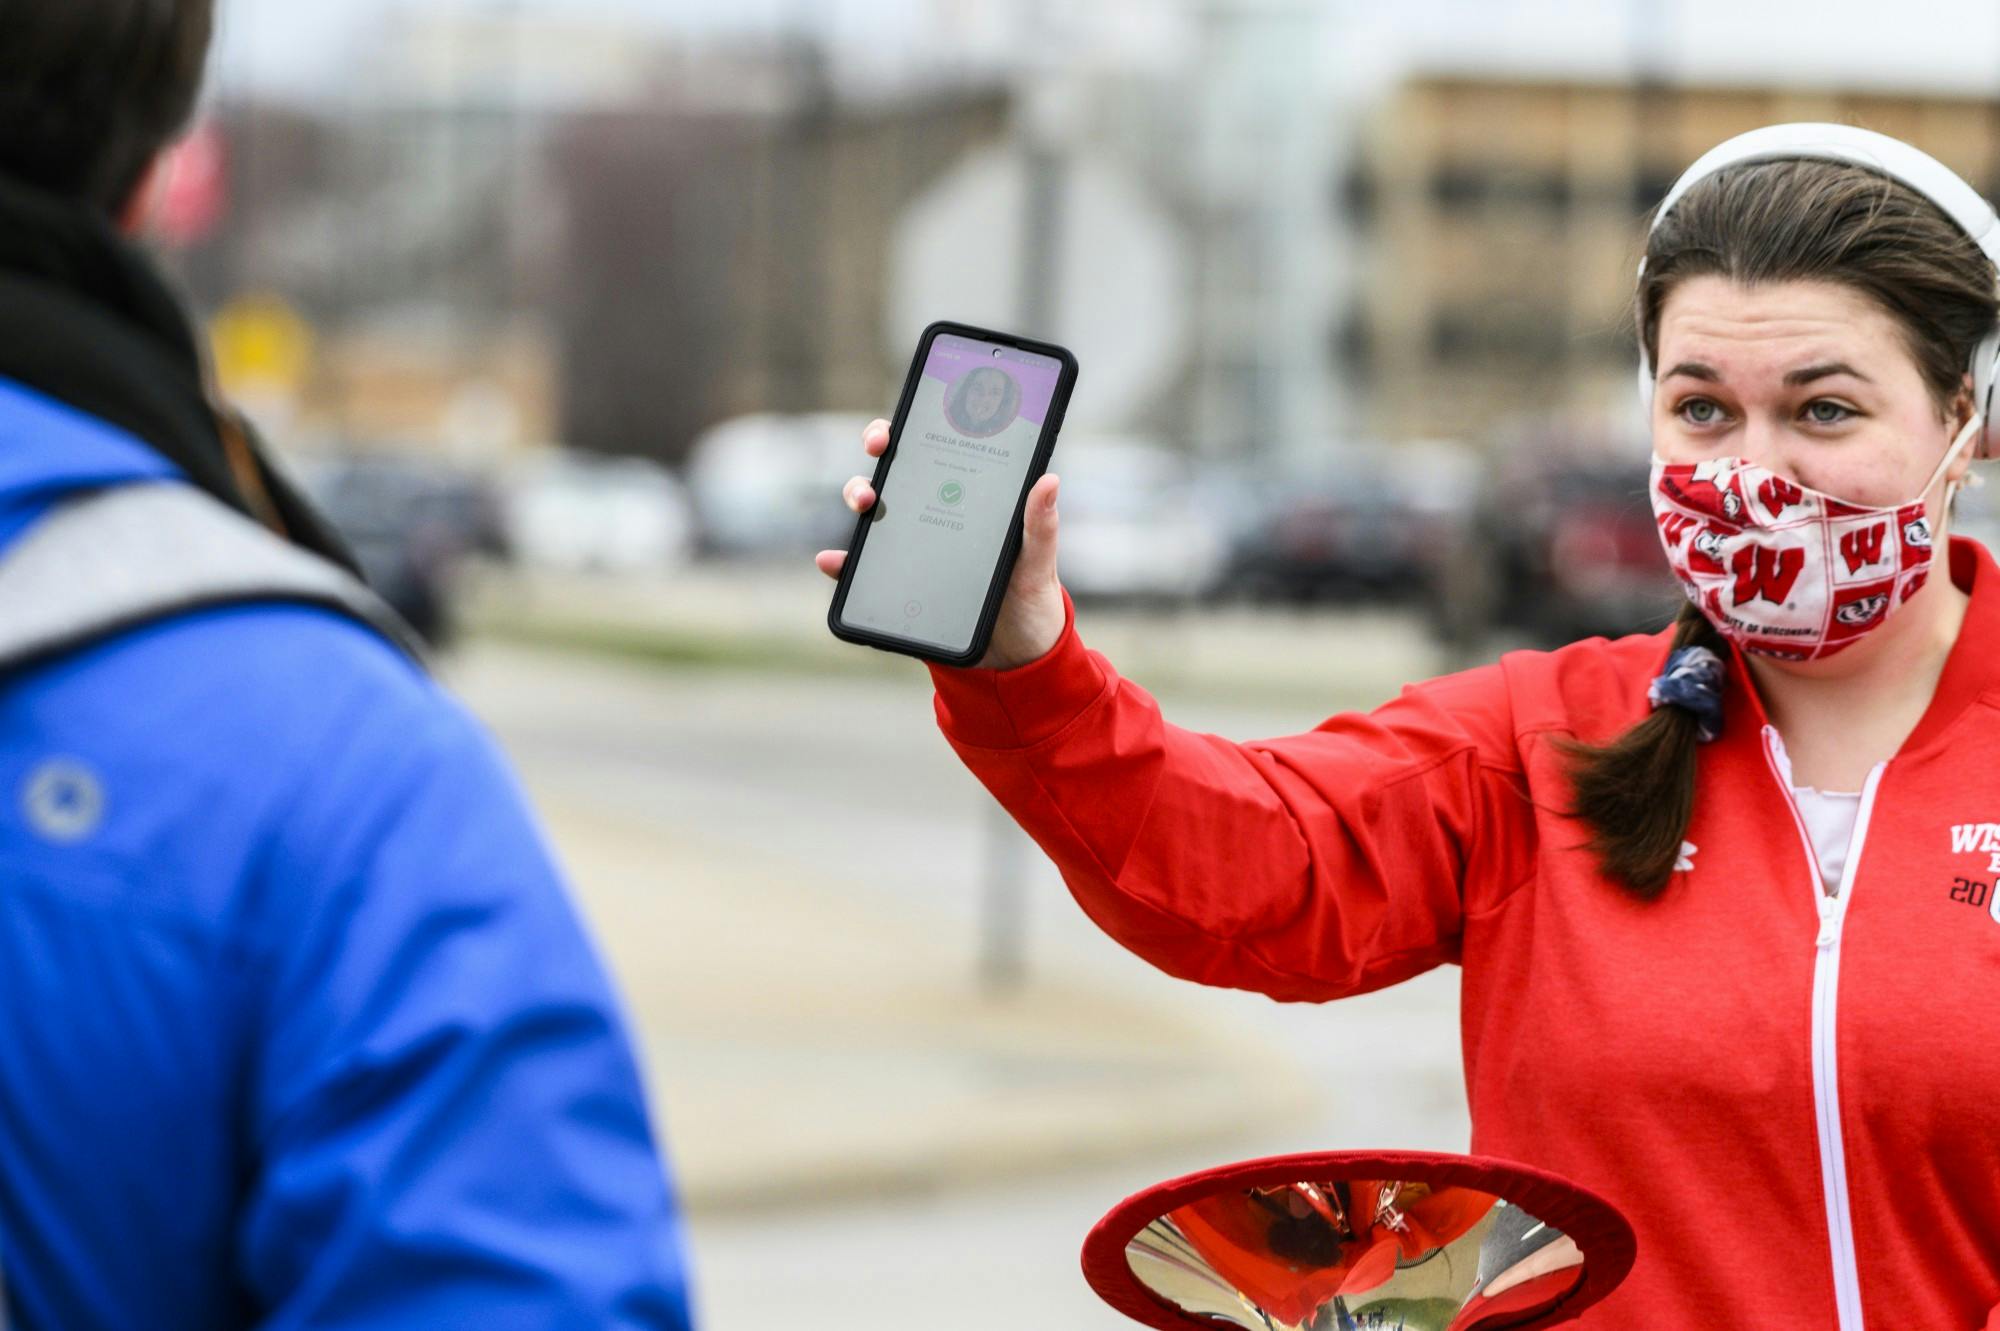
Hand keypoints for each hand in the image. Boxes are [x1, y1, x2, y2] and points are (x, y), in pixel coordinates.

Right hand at [815, 418, 1066, 669]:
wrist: (1017, 659)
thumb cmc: (1031, 601)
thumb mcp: (1039, 564)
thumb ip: (1040, 526)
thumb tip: (1049, 479)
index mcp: (970, 500)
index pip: (938, 452)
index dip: (913, 429)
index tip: (902, 424)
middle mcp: (936, 515)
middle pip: (897, 471)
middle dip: (878, 452)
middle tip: (879, 452)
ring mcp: (913, 550)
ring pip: (875, 513)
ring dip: (858, 496)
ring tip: (864, 505)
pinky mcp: (898, 586)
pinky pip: (864, 570)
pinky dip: (843, 565)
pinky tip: (833, 561)